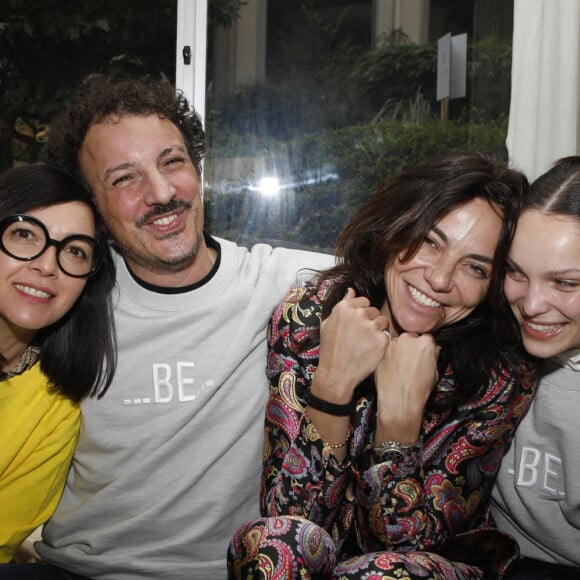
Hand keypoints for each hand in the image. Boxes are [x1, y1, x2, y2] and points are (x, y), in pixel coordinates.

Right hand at [312, 288, 388, 402]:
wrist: (336, 374)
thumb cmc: (330, 350)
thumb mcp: (328, 324)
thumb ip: (342, 304)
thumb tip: (351, 290)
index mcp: (344, 308)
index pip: (363, 301)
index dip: (361, 313)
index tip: (357, 325)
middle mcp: (358, 314)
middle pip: (374, 310)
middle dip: (370, 321)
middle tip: (361, 337)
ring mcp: (371, 327)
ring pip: (383, 321)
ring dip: (378, 330)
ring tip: (367, 343)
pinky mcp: (382, 340)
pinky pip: (387, 335)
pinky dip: (382, 342)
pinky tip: (371, 351)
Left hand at [374, 332, 439, 443]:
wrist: (399, 401)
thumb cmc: (419, 390)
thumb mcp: (435, 371)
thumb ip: (432, 355)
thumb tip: (430, 350)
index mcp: (426, 342)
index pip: (426, 338)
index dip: (423, 347)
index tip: (421, 355)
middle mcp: (408, 338)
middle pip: (410, 337)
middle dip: (410, 346)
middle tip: (409, 361)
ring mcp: (392, 343)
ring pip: (397, 342)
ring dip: (398, 350)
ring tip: (398, 366)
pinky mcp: (380, 350)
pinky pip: (385, 349)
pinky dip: (387, 356)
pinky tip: (390, 368)